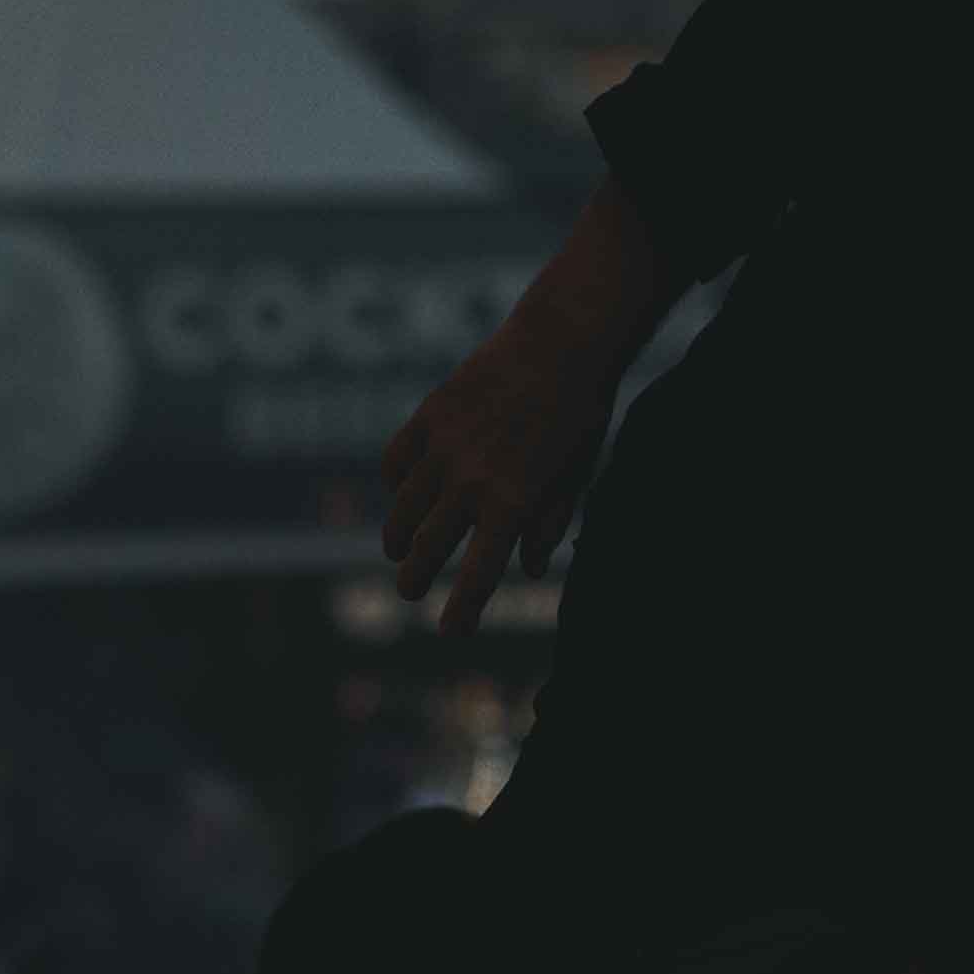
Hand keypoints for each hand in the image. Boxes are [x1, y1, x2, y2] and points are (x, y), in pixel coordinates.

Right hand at [375, 321, 617, 634]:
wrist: (562, 341)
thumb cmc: (579, 414)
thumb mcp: (575, 476)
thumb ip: (548, 525)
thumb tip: (527, 570)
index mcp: (513, 504)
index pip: (477, 576)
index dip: (461, 612)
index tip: (450, 632)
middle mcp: (471, 482)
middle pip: (427, 550)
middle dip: (414, 579)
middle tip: (409, 592)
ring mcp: (444, 449)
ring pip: (403, 511)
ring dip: (397, 539)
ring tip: (398, 552)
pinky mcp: (428, 417)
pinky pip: (396, 463)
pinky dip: (394, 485)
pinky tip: (400, 494)